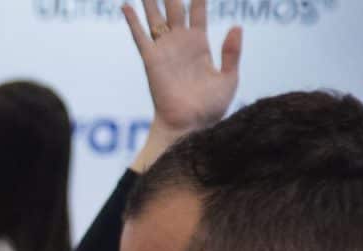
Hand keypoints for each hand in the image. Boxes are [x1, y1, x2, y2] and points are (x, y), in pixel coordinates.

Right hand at [125, 0, 242, 169]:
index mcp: (199, 45)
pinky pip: (140, 37)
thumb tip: (236, 25)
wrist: (190, 126)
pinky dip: (132, 21)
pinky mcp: (152, 61)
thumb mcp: (229, 78)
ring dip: (151, 2)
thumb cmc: (210, 108)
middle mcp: (180, 44)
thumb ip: (232, 52)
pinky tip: (126, 6)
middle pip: (174, 9)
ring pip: (156, 18)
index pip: (197, 11)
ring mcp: (165, 51)